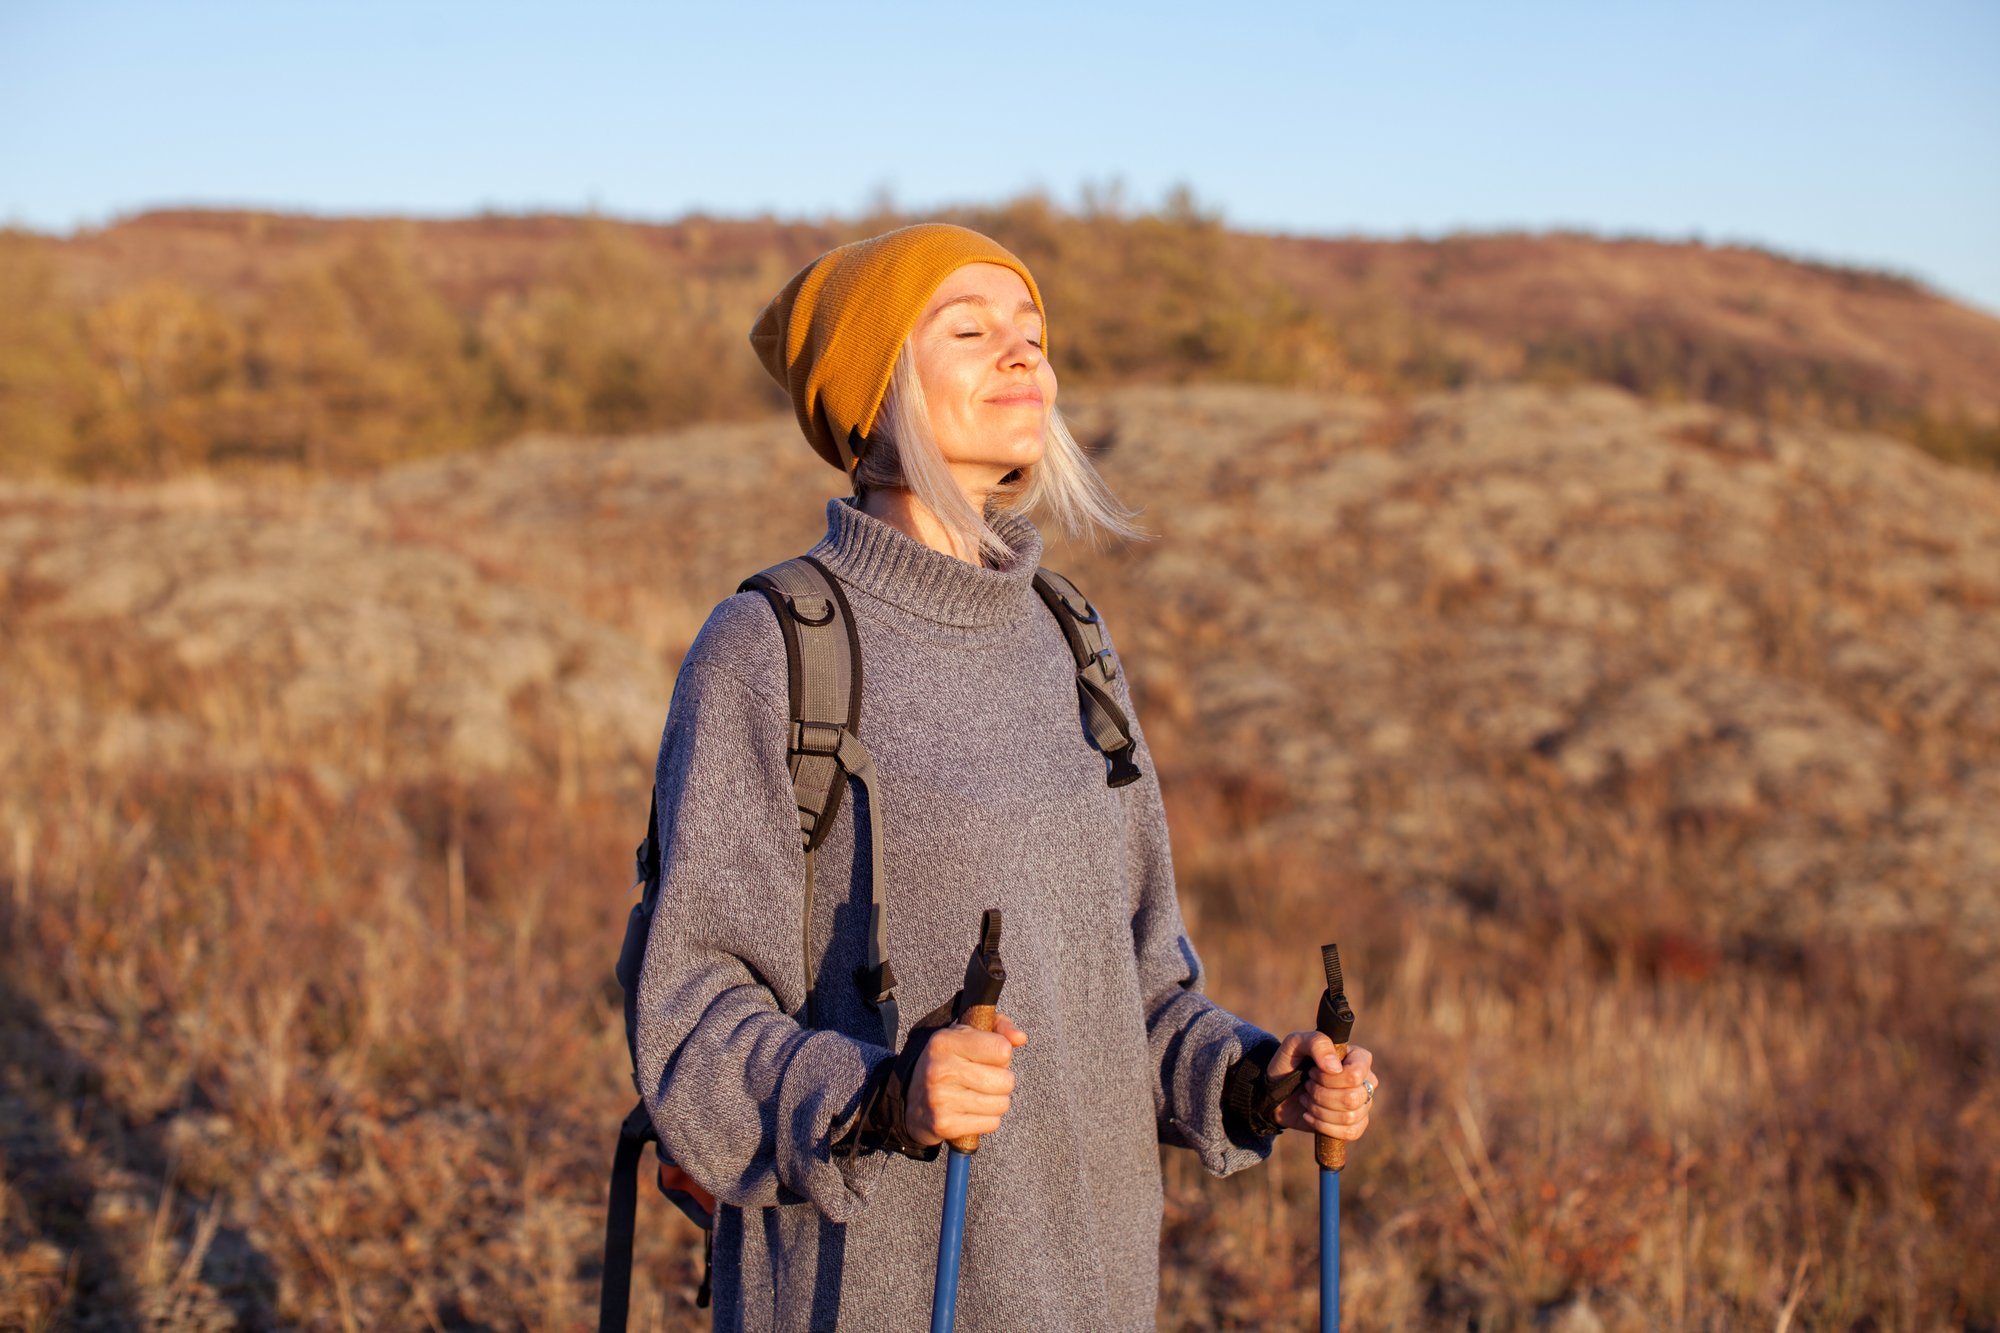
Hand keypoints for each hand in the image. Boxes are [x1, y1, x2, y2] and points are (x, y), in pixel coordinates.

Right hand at [903, 1012, 1027, 1147]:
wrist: (912, 1101)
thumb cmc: (949, 1063)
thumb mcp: (967, 1035)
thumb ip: (999, 1027)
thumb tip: (1020, 1038)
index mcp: (945, 1042)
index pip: (1001, 1049)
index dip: (1002, 1054)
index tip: (988, 1056)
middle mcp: (940, 1069)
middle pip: (1005, 1081)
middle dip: (1001, 1081)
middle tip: (984, 1079)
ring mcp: (940, 1098)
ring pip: (1001, 1104)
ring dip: (995, 1101)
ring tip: (977, 1094)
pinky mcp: (944, 1124)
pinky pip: (991, 1123)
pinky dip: (987, 1119)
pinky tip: (971, 1110)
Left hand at [1266, 1035, 1375, 1140]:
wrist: (1276, 1090)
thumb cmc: (1289, 1062)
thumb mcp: (1295, 1043)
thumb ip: (1317, 1043)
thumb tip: (1335, 1068)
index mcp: (1357, 1057)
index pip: (1356, 1074)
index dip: (1330, 1078)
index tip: (1312, 1072)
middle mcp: (1365, 1080)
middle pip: (1353, 1098)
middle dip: (1321, 1095)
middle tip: (1307, 1086)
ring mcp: (1362, 1104)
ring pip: (1350, 1117)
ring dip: (1319, 1110)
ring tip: (1306, 1099)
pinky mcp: (1355, 1124)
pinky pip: (1350, 1133)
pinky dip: (1324, 1126)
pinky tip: (1309, 1115)